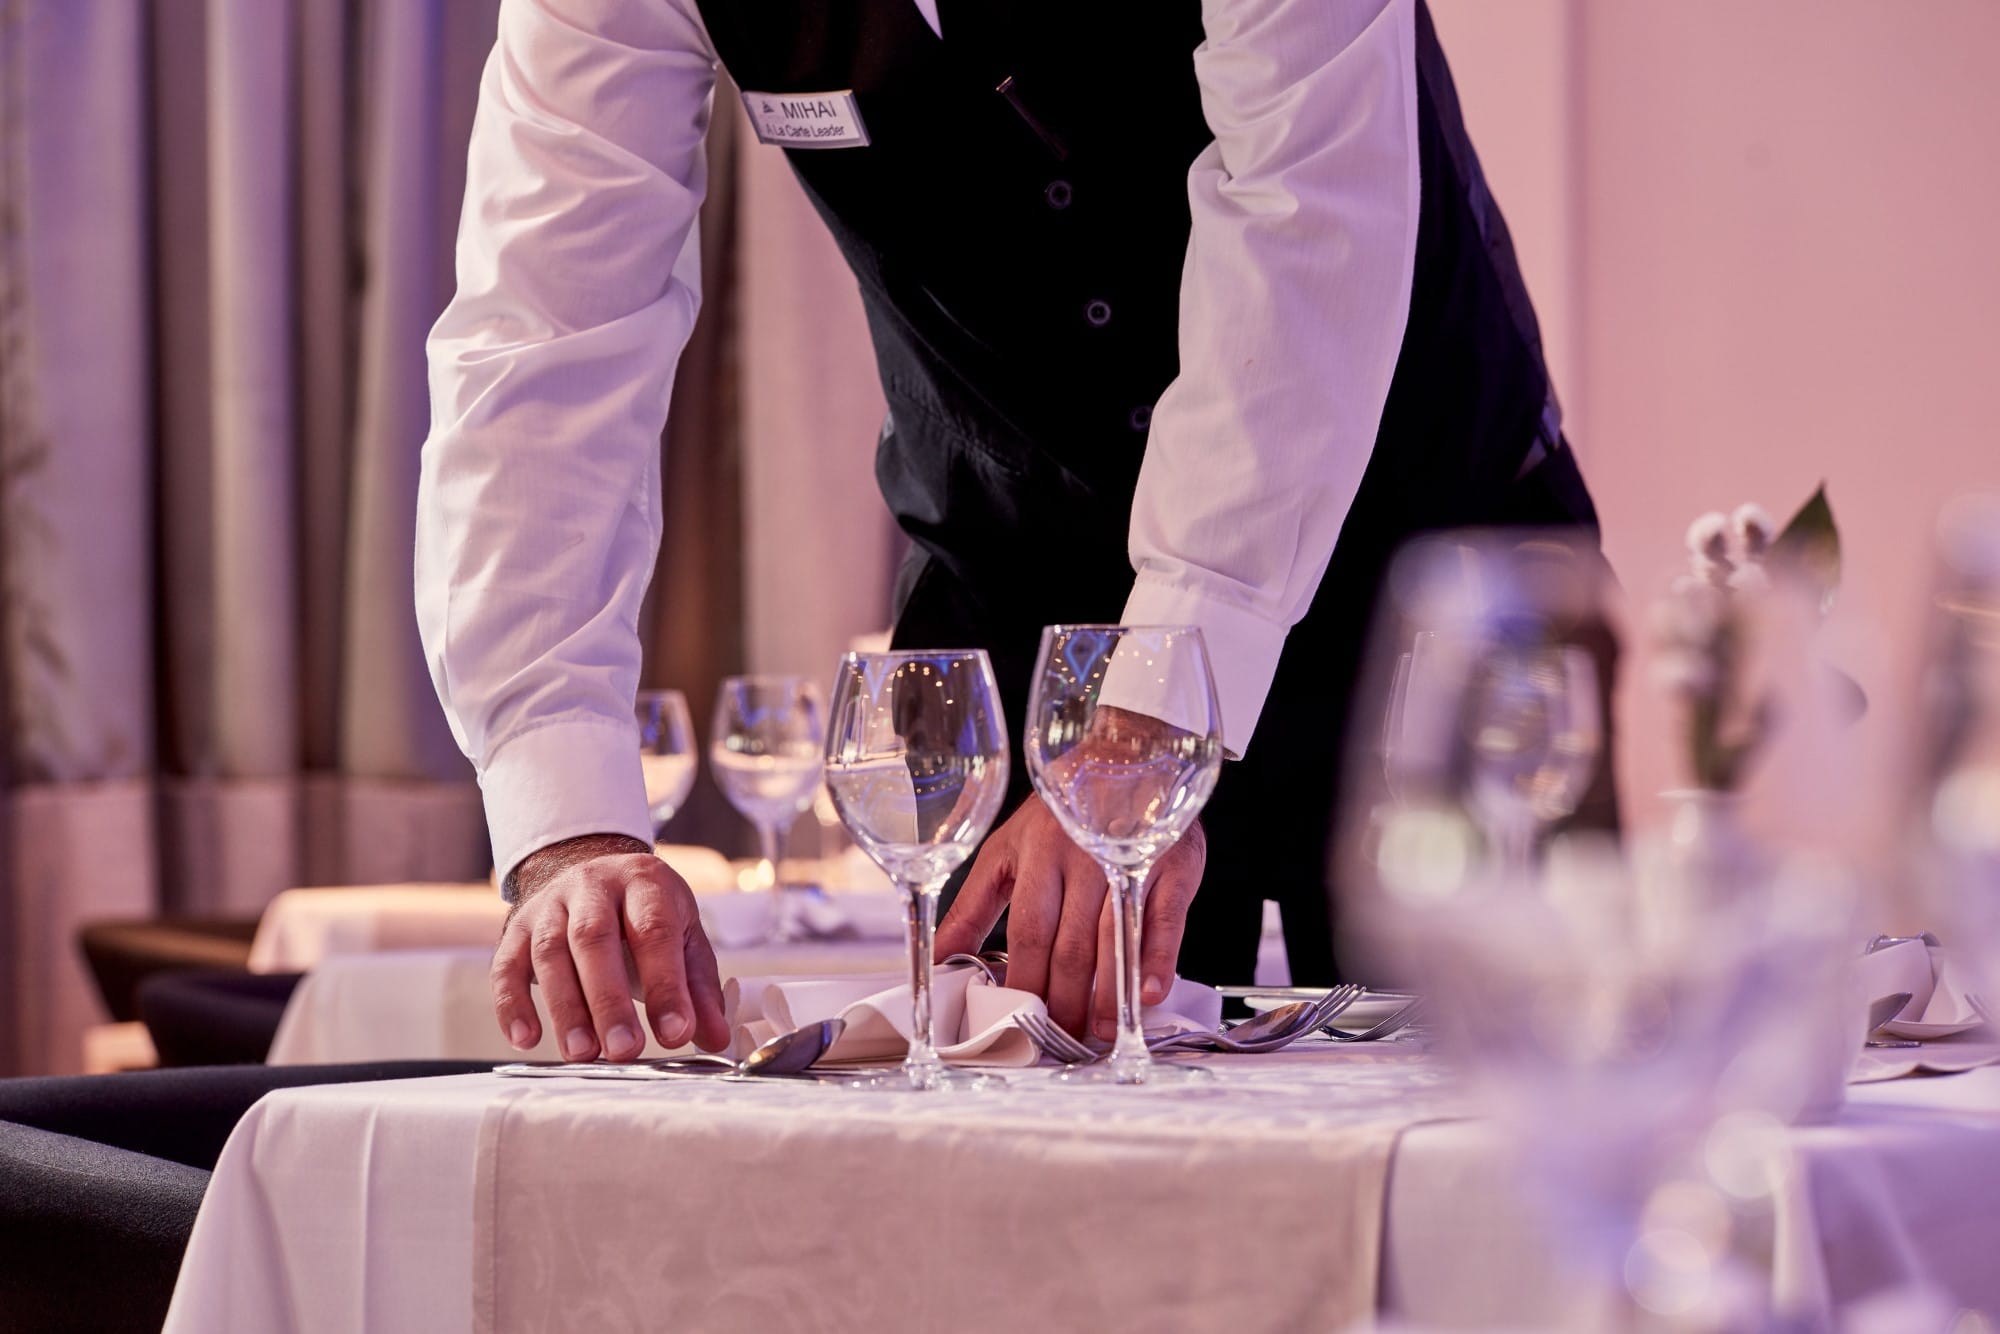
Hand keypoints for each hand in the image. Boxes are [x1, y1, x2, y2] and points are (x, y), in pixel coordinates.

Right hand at [492, 833, 729, 1060]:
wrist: (590, 869)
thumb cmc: (644, 913)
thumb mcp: (683, 935)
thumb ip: (698, 987)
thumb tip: (715, 1039)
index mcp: (644, 883)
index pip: (655, 931)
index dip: (666, 985)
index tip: (676, 1033)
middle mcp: (592, 887)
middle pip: (595, 939)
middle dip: (609, 1000)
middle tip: (625, 1050)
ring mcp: (550, 906)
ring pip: (550, 953)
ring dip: (565, 1008)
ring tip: (583, 1053)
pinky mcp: (516, 930)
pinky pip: (506, 966)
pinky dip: (512, 1005)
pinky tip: (527, 1038)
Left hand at [934, 797, 1204, 1040]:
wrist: (1125, 755)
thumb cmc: (1059, 816)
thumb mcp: (1006, 852)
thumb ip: (973, 906)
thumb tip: (938, 958)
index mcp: (1036, 854)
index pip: (1028, 929)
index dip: (1024, 978)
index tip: (1019, 1019)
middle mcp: (1082, 857)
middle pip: (1071, 941)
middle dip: (1065, 997)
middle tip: (1064, 1039)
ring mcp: (1129, 860)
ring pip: (1115, 936)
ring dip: (1107, 991)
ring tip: (1100, 1031)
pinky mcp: (1171, 863)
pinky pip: (1164, 918)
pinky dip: (1156, 959)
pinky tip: (1146, 995)